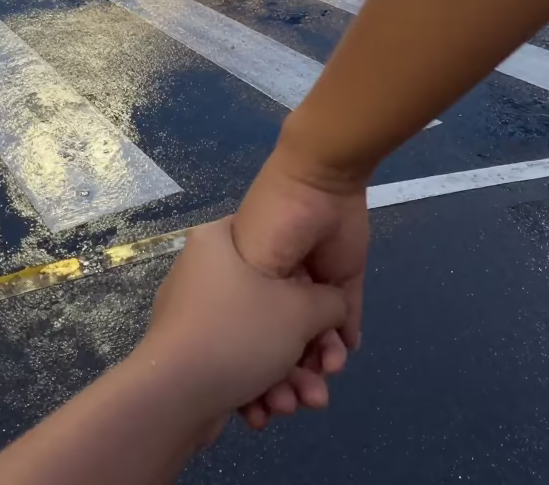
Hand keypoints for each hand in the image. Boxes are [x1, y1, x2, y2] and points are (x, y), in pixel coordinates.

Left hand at [139, 217, 345, 427]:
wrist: (171, 397)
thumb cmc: (239, 335)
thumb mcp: (300, 312)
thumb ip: (331, 302)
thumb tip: (333, 306)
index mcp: (220, 240)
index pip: (283, 252)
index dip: (318, 292)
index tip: (336, 328)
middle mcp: (204, 269)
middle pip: (274, 304)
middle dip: (307, 351)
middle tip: (329, 375)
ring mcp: (194, 313)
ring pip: (258, 338)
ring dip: (288, 376)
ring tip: (305, 403)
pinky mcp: (189, 351)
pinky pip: (235, 357)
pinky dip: (257, 383)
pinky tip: (270, 413)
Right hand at [231, 152, 368, 427]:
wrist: (318, 182)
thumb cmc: (273, 231)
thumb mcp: (255, 272)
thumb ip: (268, 314)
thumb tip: (275, 355)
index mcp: (243, 276)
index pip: (242, 331)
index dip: (247, 371)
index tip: (253, 407)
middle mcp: (275, 283)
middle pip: (278, 340)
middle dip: (285, 378)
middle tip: (290, 405)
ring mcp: (310, 281)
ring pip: (312, 336)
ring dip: (315, 364)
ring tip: (321, 384)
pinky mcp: (343, 278)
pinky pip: (345, 317)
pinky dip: (343, 342)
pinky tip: (341, 356)